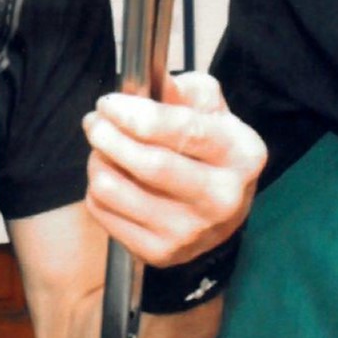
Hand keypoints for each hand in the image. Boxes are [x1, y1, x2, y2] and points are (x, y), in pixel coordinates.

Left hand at [82, 72, 265, 266]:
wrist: (222, 211)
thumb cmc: (210, 149)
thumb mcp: (210, 110)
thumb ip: (182, 91)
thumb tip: (148, 83)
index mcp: (242, 155)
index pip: (183, 131)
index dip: (137, 114)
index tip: (109, 103)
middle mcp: (222, 199)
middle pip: (149, 165)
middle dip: (109, 136)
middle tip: (95, 121)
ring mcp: (191, 232)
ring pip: (116, 189)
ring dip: (98, 160)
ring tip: (102, 147)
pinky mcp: (161, 254)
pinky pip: (104, 212)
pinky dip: (96, 189)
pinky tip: (112, 177)